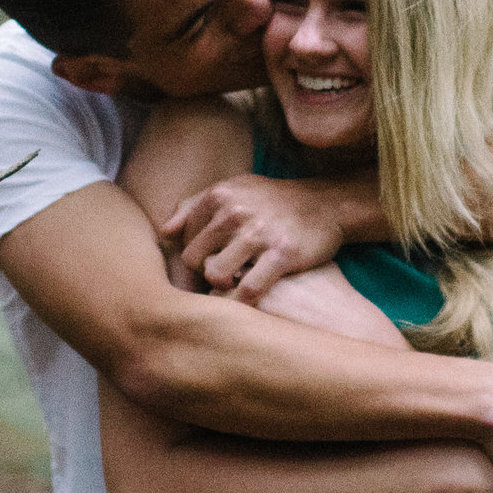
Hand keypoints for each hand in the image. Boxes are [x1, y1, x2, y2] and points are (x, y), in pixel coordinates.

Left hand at [160, 174, 355, 302]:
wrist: (327, 204)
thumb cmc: (273, 202)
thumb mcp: (236, 190)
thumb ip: (196, 206)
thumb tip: (164, 231)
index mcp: (220, 194)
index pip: (184, 237)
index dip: (193, 255)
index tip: (209, 261)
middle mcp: (236, 211)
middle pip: (194, 259)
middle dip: (203, 274)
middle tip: (219, 278)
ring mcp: (259, 233)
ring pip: (216, 275)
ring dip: (222, 287)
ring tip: (233, 286)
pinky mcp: (282, 254)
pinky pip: (249, 290)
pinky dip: (243, 302)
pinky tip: (249, 300)